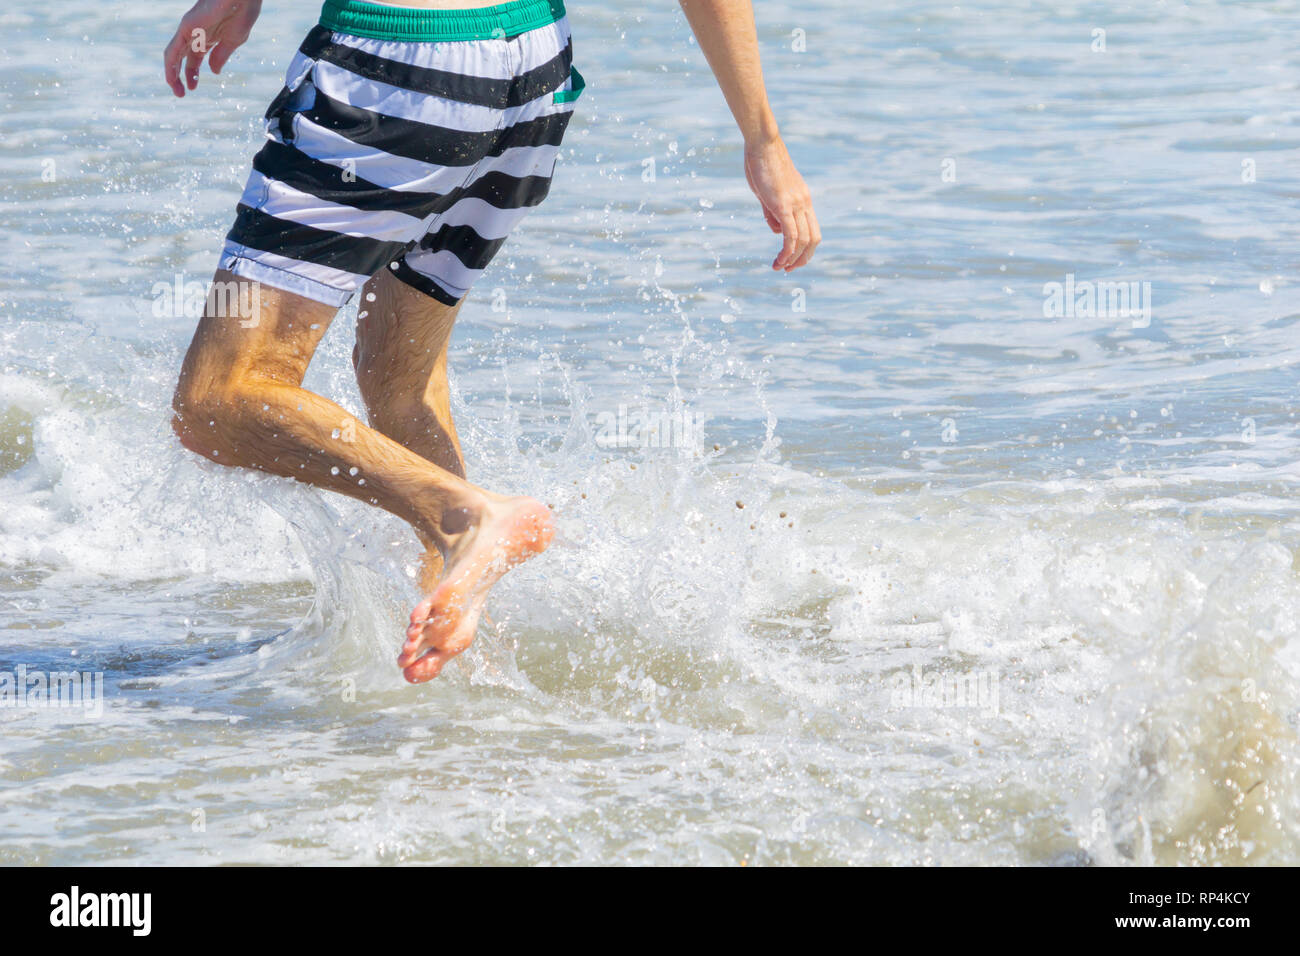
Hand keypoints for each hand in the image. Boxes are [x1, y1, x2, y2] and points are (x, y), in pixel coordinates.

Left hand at [163, 0, 262, 96]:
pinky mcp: (186, 28)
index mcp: (209, 37)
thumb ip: (221, 56)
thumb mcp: (234, 41)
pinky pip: (173, 49)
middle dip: (181, 76)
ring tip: (177, 91)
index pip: (195, 58)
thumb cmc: (242, 12)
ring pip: (174, 55)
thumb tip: (213, 71)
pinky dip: (170, 64)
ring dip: (172, 74)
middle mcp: (197, 34)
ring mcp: (190, 30)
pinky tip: (171, 77)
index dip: (193, 73)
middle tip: (182, 93)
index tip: (193, 87)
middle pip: (183, 58)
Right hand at [743, 135, 820, 270]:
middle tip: (789, 270)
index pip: (812, 229)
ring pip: (804, 240)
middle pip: (814, 238)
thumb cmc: (761, 163)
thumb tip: (776, 231)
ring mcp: (796, 204)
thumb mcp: (766, 192)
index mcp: (803, 199)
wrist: (763, 143)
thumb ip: (772, 212)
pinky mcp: (783, 205)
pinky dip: (787, 252)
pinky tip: (779, 260)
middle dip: (803, 259)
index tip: (791, 259)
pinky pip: (790, 234)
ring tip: (780, 268)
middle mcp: (804, 202)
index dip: (805, 248)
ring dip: (793, 259)